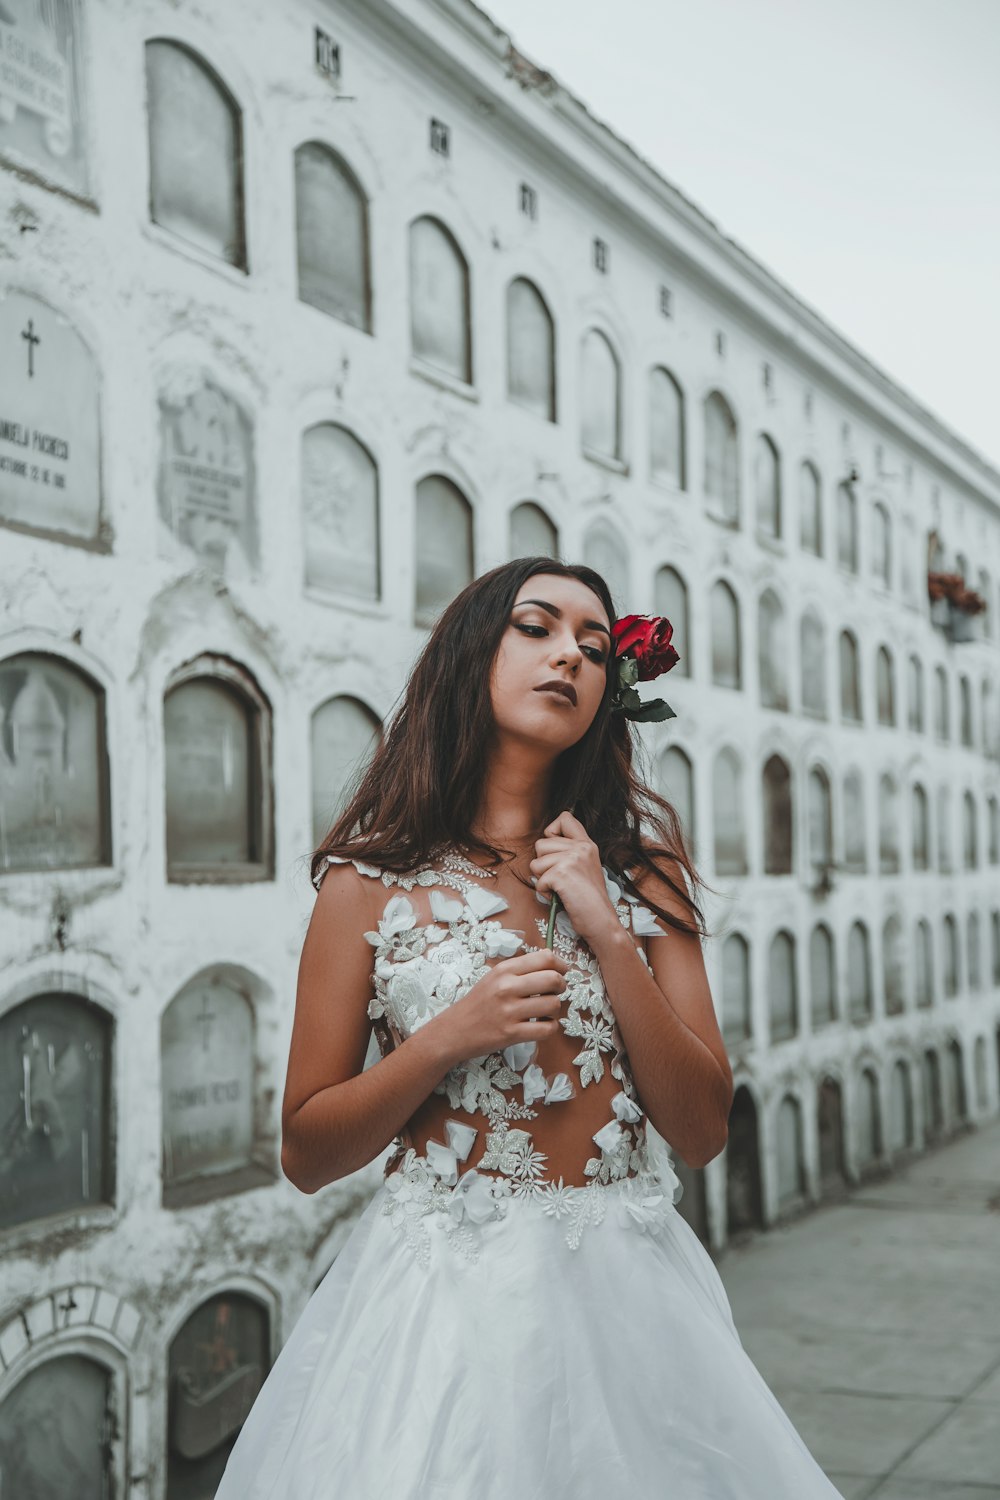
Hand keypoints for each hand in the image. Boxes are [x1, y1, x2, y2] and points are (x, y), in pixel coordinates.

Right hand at [427, 949, 571, 1069]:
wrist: (454, 1030)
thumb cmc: (478, 1003)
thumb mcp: (494, 977)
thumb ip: (520, 969)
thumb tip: (552, 960)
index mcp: (504, 970)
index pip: (545, 958)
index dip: (561, 965)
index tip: (562, 972)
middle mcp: (507, 987)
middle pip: (553, 980)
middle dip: (562, 986)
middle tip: (556, 992)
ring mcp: (509, 1011)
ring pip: (553, 1005)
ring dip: (555, 1009)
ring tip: (545, 1011)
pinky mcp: (511, 1033)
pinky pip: (546, 1029)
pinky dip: (550, 1027)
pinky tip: (541, 1025)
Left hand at [530, 810, 620, 947]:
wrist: (601, 922)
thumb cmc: (589, 900)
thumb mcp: (585, 867)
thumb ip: (570, 853)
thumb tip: (543, 846)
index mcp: (587, 844)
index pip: (564, 817)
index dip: (551, 833)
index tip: (557, 852)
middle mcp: (581, 847)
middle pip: (540, 844)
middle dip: (543, 865)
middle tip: (561, 879)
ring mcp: (572, 859)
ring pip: (535, 863)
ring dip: (543, 880)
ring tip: (562, 889)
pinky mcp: (563, 874)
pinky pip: (538, 881)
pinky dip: (545, 893)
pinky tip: (561, 897)